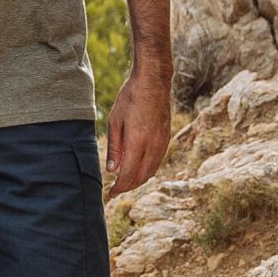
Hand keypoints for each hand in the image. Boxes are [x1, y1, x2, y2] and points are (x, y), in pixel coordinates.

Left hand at [104, 64, 170, 198]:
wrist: (153, 82)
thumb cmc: (130, 99)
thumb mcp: (115, 122)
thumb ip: (115, 148)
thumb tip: (112, 170)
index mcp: (138, 142)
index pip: (129, 174)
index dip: (119, 187)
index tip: (110, 193)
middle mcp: (153, 145)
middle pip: (141, 176)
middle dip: (128, 187)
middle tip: (116, 190)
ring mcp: (162, 142)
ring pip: (152, 171)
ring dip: (139, 180)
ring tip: (126, 183)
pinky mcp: (166, 138)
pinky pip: (158, 161)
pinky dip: (148, 170)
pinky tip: (139, 170)